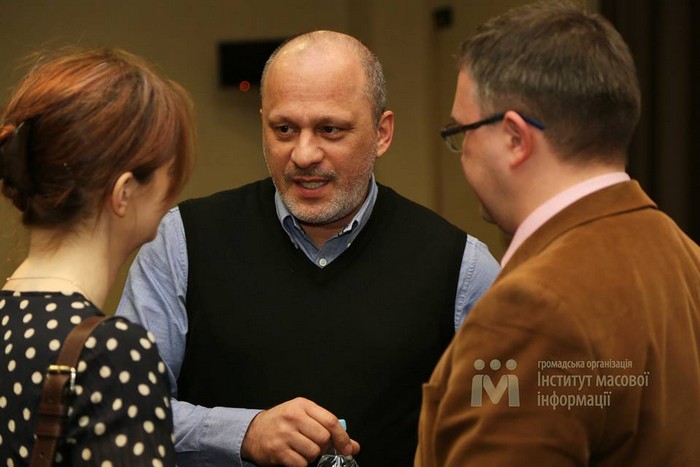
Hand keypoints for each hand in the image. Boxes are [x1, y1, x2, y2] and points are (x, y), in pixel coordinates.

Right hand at [241, 397, 359, 465]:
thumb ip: (328, 429)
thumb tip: (353, 446)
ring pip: (313, 452)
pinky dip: (300, 464)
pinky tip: (294, 456)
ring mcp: (284, 434)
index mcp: (302, 405)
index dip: (342, 437)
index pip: (330, 421)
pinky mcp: (277, 450)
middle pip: (323, 438)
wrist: (253, 432)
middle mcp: (293, 417)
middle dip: (323, 447)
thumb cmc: (282, 423)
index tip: (347, 448)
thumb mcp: (304, 417)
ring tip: (302, 450)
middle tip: (315, 446)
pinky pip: (300, 463)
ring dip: (311, 456)